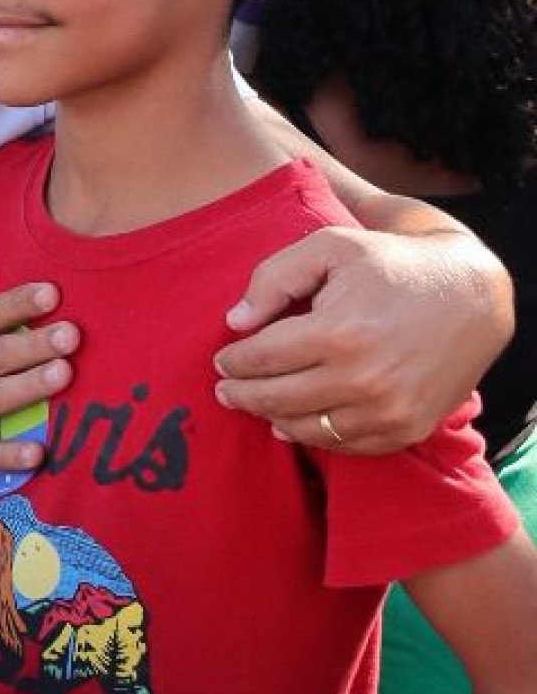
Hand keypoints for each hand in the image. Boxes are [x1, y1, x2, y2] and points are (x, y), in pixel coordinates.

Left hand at [215, 223, 504, 451]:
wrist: (471, 295)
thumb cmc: (392, 265)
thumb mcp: (331, 247)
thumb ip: (274, 277)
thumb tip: (235, 321)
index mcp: (339, 332)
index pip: (262, 359)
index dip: (234, 361)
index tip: (221, 360)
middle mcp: (363, 380)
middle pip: (276, 399)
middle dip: (242, 394)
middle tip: (224, 390)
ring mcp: (388, 411)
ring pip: (306, 429)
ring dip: (272, 418)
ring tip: (256, 405)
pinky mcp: (407, 429)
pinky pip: (345, 446)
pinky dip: (315, 436)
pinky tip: (295, 424)